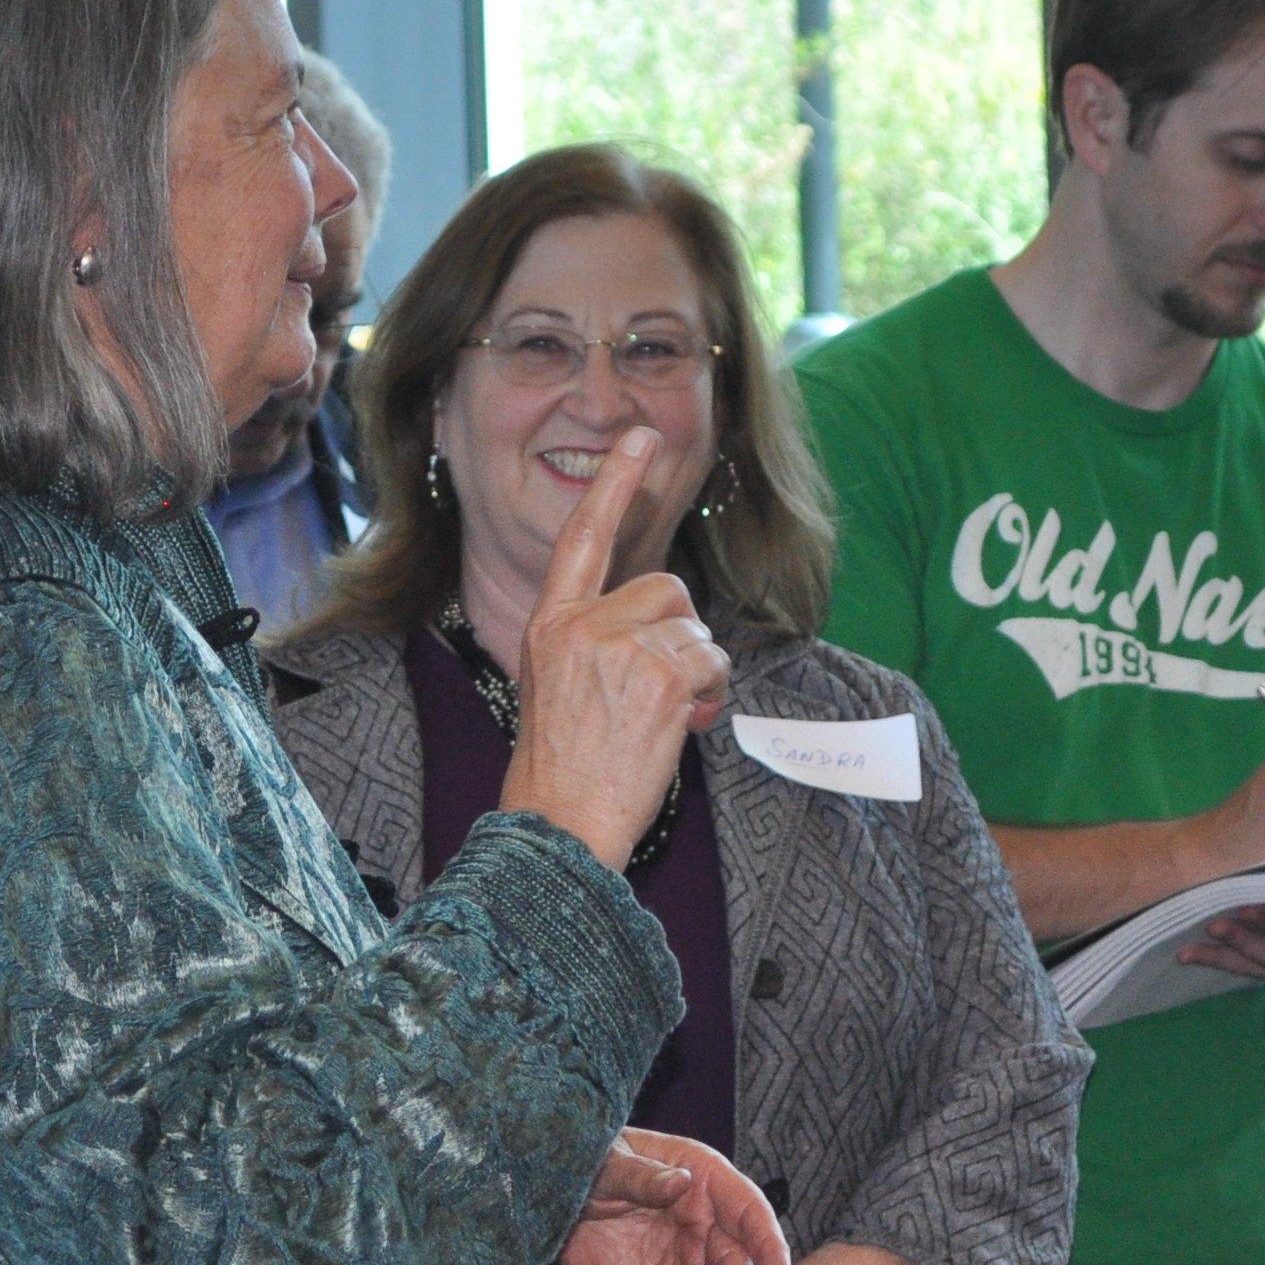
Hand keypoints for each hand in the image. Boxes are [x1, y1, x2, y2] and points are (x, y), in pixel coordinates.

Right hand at [502, 426, 732, 871]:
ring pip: (696, 628)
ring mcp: (621, 649)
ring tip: (668, 717)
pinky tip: (686, 725)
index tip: (641, 439)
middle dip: (681, 634)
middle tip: (665, 690)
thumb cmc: (564, 770)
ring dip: (699, 671)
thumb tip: (663, 631)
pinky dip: (713, 694)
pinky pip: (714, 661)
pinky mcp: (661, 676)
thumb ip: (598, 644)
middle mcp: (582, 627)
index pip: (585, 538)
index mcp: (551, 624)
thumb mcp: (558, 688)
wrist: (560, 825)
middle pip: (666, 589)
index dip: (616, 486)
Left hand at [557, 1129, 794, 1264]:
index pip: (750, 1212)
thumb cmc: (584, 1163)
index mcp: (705, 1178)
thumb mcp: (606, 1164)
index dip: (770, 1246)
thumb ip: (642, 1176)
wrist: (544, 1200)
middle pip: (737, 1264)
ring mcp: (688, 1257)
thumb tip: (681, 1183)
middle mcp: (707, 1221)